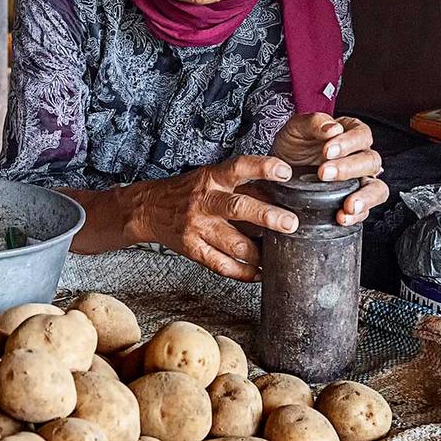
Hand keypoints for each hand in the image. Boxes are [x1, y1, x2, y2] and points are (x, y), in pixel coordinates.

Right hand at [124, 155, 298, 280]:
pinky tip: (258, 272)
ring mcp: (198, 227)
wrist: (150, 208)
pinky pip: (222, 265)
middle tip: (291, 223)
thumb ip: (243, 186)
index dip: (263, 168)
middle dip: (267, 216)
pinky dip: (244, 272)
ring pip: (235, 244)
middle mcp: (205, 201)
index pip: (239, 168)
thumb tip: (283, 194)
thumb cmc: (187, 191)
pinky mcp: (193, 249)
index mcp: (212, 178)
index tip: (285, 172)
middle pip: (238, 208)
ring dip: (261, 253)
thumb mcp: (212, 178)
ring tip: (280, 255)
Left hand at [271, 113, 389, 225]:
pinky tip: (343, 217)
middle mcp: (359, 156)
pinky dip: (357, 215)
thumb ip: (313, 123)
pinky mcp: (352, 199)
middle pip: (370, 161)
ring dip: (365, 197)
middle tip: (324, 173)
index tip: (327, 151)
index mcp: (350, 133)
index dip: (348, 143)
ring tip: (348, 205)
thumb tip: (332, 128)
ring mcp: (358, 180)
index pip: (361, 134)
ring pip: (377, 188)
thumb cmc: (292, 145)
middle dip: (348, 168)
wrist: (278, 171)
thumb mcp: (296, 129)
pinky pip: (365, 210)